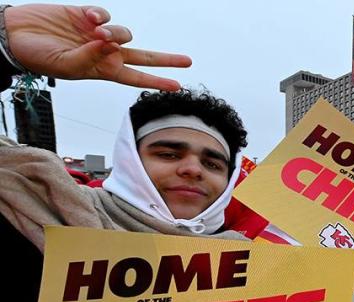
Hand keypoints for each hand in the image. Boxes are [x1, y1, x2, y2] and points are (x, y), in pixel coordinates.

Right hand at [5, 4, 190, 89]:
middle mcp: (104, 52)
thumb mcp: (67, 66)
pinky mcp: (87, 15)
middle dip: (165, 59)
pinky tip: (90, 19)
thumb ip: (91, 57)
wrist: (16, 35)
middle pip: (142, 56)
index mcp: (102, 69)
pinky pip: (105, 14)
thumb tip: (113, 45)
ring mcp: (97, 33)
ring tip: (99, 33)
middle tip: (187, 61)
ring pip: (124, 33)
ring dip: (117, 33)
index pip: (135, 77)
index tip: (178, 86)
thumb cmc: (39, 57)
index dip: (157, 81)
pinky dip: (102, 16)